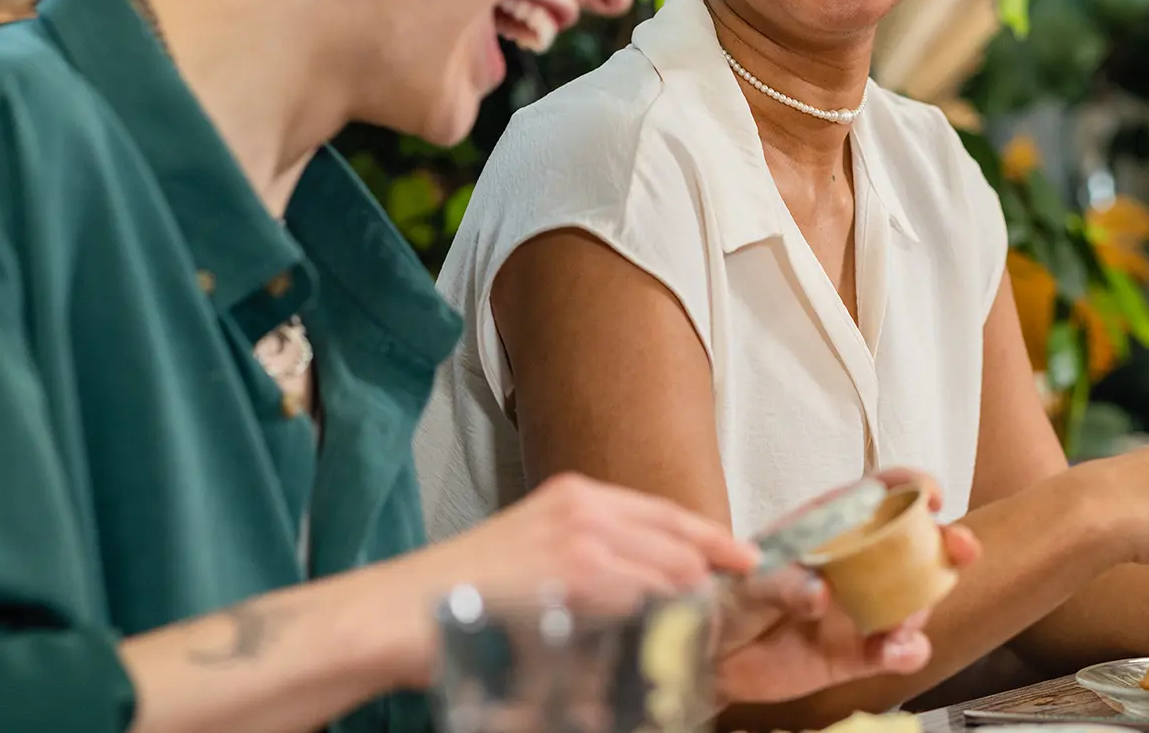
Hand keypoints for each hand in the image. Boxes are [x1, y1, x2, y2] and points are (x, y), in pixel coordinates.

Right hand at [392, 473, 757, 683]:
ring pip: (669, 578)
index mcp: (576, 495)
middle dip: (704, 584)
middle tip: (714, 620)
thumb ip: (589, 556)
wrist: (403, 610)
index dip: (712, 538)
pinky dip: (652, 632)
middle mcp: (585, 509)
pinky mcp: (575, 583)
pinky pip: (640, 608)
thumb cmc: (462, 591)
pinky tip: (649, 653)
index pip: (665, 513)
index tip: (744, 558)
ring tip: (685, 645)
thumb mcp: (533, 548)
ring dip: (684, 614)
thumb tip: (640, 585)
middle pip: (679, 545)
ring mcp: (582, 544)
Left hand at [710, 469, 981, 705]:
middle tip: (958, 548)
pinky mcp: (858, 653)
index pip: (880, 493)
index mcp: (829, 526)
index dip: (911, 487)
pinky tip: (896, 652)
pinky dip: (907, 651)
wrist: (706, 656)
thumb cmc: (723, 598)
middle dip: (947, 543)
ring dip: (920, 608)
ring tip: (897, 624)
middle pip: (915, 545)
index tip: (930, 495)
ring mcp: (861, 608)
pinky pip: (897, 650)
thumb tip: (820, 592)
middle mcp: (854, 564)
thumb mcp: (746, 579)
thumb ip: (782, 582)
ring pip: (915, 600)